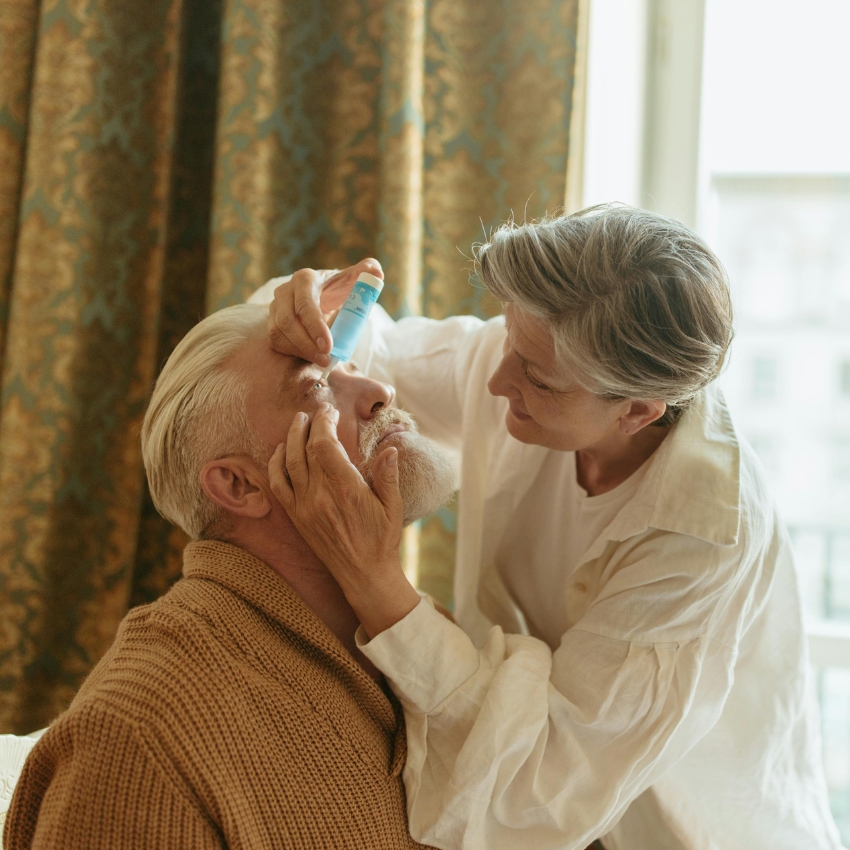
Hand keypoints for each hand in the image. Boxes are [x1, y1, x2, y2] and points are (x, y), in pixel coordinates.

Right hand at [267, 258, 382, 366]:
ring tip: (322, 361)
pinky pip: (277, 342)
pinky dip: (294, 353)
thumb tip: (376, 273)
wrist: (322, 295)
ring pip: (279, 334)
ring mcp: (275, 308)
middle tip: (327, 359)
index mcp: (305, 279)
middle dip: (307, 344)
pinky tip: (311, 358)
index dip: (315, 326)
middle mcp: (284, 291)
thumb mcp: (353, 279)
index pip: (305, 303)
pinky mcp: (272, 324)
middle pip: (287, 321)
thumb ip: (367, 272)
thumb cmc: (339, 288)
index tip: (328, 346)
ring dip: (301, 351)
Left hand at [268, 402, 419, 637]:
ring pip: (289, 463)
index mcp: (346, 490)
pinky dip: (276, 464)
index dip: (324, 423)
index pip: (326, 446)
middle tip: (316, 410)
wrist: (363, 575)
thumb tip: (391, 450)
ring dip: (291, 438)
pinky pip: (279, 485)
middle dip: (309, 425)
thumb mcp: (393, 508)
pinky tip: (281, 450)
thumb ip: (389, 477)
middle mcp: (321, 496)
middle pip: (306, 449)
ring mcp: (305, 507)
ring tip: (298, 421)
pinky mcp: (297, 517)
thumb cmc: (382, 540)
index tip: (331, 411)